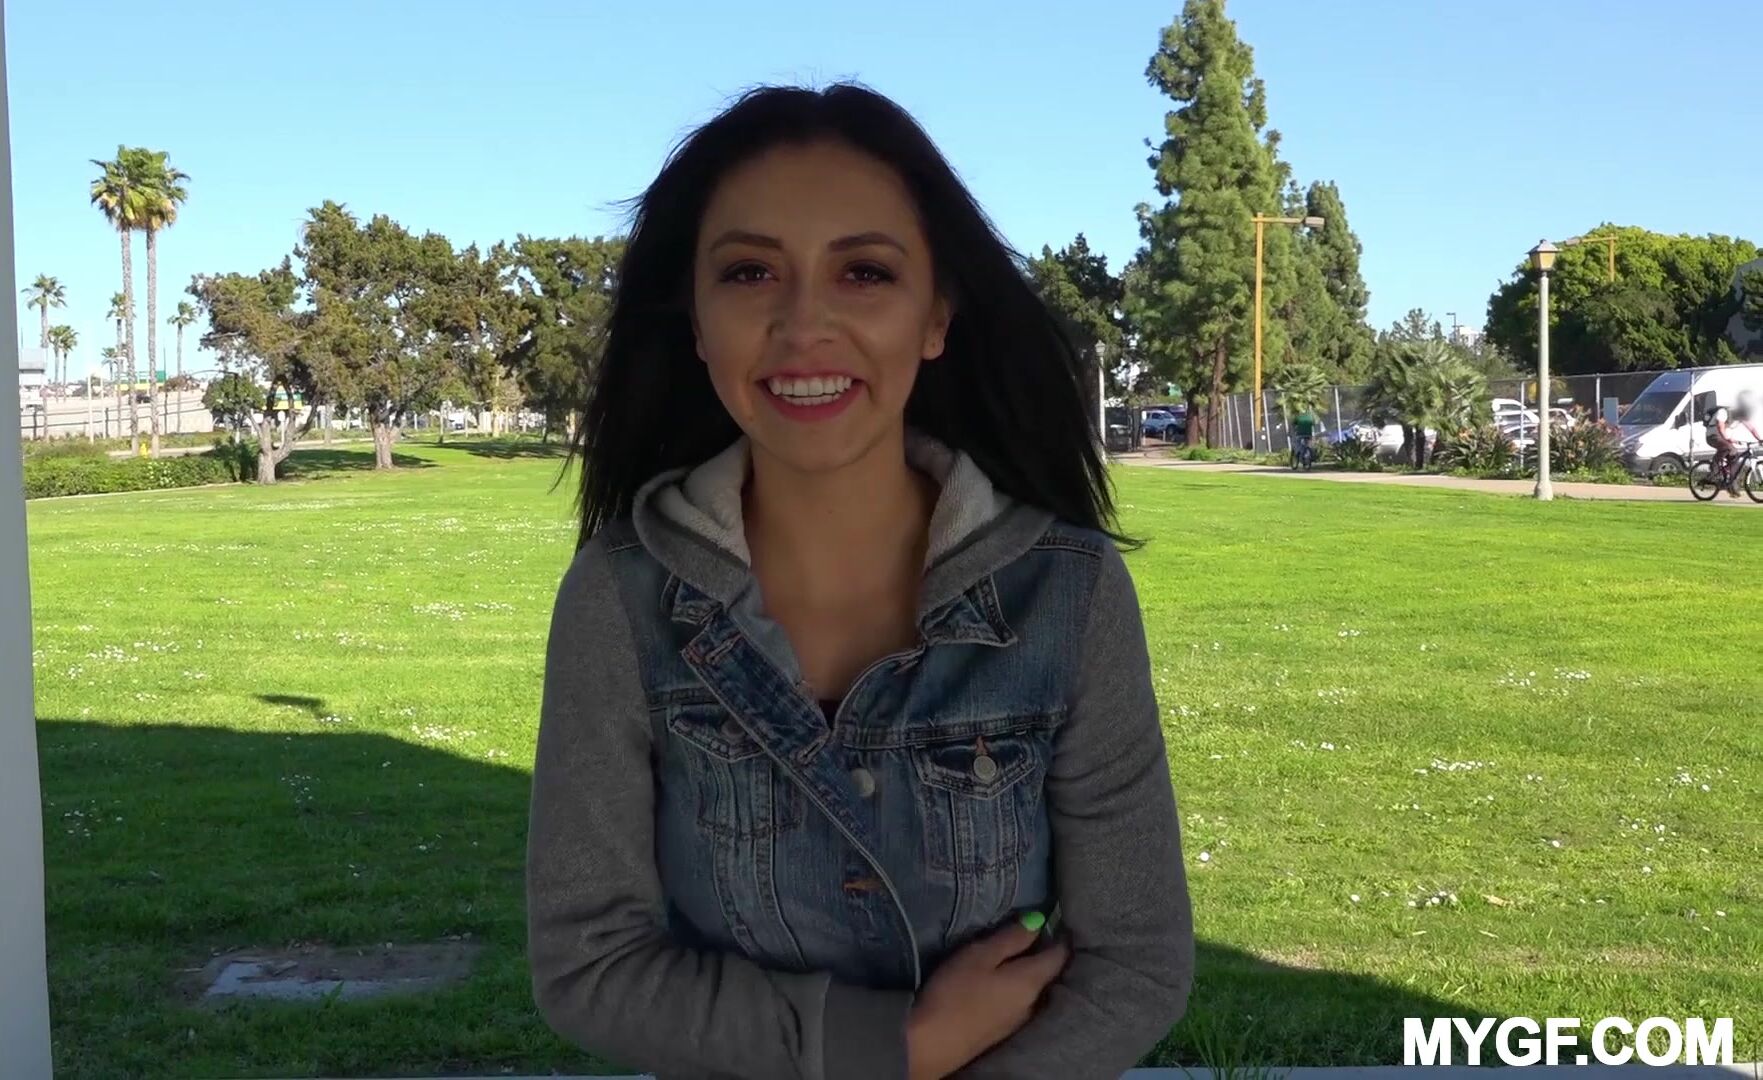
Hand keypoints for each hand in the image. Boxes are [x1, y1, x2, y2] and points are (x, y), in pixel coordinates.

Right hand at [905, 917, 1070, 1079]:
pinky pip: (1018, 1002)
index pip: (1059, 954)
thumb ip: (1012, 938)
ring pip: (1032, 989)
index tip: (1052, 918)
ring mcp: (1018, 1020)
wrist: (930, 1044)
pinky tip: (998, 982)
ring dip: (1027, 971)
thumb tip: (1038, 921)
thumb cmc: (955, 991)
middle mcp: (1032, 1003)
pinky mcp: (1001, 1031)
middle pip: (1048, 973)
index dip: (1060, 935)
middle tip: (1030, 932)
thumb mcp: (981, 955)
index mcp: (1031, 981)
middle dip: (1043, 952)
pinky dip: (1014, 987)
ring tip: (1011, 955)